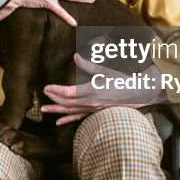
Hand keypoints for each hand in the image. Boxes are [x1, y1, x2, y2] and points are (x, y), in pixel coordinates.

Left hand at [42, 53, 161, 124]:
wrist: (136, 95)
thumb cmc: (121, 81)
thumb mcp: (105, 71)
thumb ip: (88, 66)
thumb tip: (75, 56)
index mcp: (91, 90)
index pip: (68, 92)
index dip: (55, 90)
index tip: (46, 87)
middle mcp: (90, 102)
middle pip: (66, 103)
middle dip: (53, 98)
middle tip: (43, 93)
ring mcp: (92, 109)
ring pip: (70, 111)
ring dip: (56, 110)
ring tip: (43, 110)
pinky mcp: (94, 113)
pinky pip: (78, 118)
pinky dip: (67, 120)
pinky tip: (58, 122)